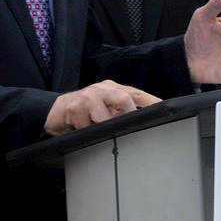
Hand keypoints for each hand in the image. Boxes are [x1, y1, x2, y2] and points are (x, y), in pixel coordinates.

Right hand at [44, 81, 161, 135]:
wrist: (56, 111)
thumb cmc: (85, 111)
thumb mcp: (105, 110)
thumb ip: (121, 113)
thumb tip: (142, 124)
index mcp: (113, 89)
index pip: (137, 94)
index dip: (151, 102)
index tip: (165, 110)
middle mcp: (103, 89)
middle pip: (124, 99)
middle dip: (127, 115)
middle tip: (126, 128)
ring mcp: (88, 96)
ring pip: (105, 117)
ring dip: (102, 128)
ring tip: (94, 129)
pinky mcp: (74, 107)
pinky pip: (87, 126)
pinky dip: (87, 131)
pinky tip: (81, 128)